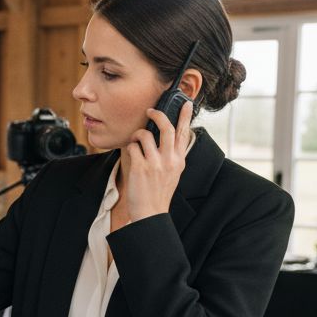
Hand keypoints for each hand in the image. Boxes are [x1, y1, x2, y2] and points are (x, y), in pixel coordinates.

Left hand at [121, 101, 193, 221]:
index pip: (184, 133)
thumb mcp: (173, 173)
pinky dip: (130, 148)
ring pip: (144, 135)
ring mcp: (155, 163)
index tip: (186, 103)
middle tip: (150, 110)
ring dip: (137, 135)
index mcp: (179, 160)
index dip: (184, 116)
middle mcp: (169, 160)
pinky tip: (131, 156)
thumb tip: (165, 135)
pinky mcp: (140, 167)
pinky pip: (132, 147)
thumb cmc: (158, 192)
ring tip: (135, 141)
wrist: (150, 213)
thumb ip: (171, 155)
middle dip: (157, 114)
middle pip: (166, 127)